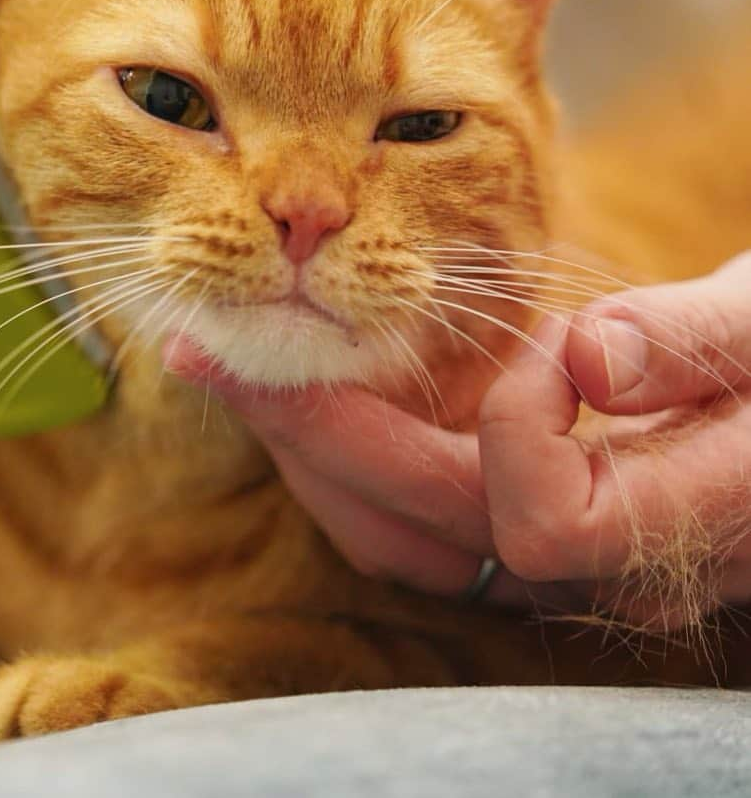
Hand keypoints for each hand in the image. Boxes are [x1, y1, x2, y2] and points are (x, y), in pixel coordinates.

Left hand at [164, 251, 750, 627]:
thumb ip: (698, 345)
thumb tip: (586, 360)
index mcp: (670, 521)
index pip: (539, 518)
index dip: (519, 426)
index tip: (552, 340)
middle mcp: (591, 563)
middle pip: (417, 523)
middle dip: (309, 425)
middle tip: (205, 346)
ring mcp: (540, 552)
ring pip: (391, 533)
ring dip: (301, 443)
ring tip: (222, 366)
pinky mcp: (504, 517)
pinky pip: (400, 509)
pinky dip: (337, 449)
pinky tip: (294, 390)